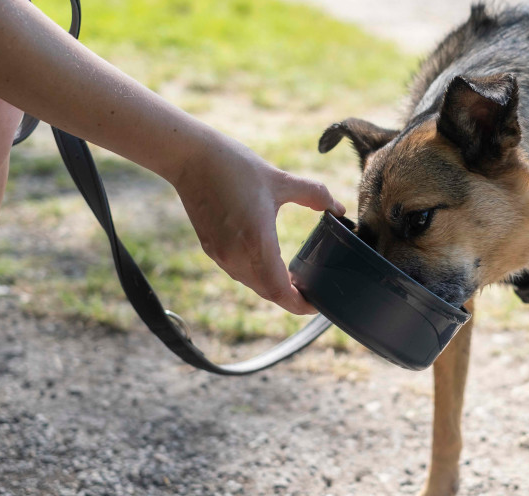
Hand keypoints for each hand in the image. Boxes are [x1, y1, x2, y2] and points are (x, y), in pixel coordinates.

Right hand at [172, 131, 344, 314]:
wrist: (190, 157)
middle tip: (312, 290)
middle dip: (291, 297)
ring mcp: (221, 254)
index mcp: (256, 242)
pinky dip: (257, 274)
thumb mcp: (281, 179)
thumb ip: (314, 195)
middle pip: (268, 292)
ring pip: (252, 284)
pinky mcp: (210, 248)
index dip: (300, 304)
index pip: (280, 292)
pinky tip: (268, 261)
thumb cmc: (235, 166)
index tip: (317, 303)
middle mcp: (236, 256)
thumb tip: (338, 208)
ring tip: (294, 279)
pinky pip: (239, 272)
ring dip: (273, 286)